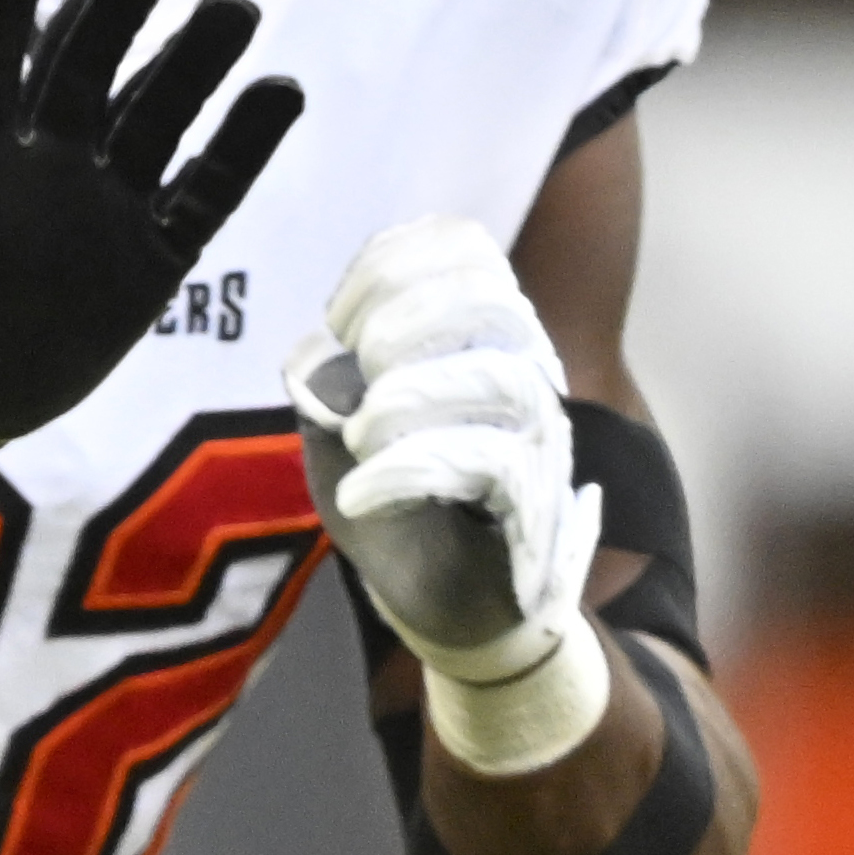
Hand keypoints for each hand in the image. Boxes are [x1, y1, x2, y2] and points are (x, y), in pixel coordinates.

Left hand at [0, 0, 303, 468]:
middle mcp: (39, 159)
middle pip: (83, 59)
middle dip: (118, 0)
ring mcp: (101, 200)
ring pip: (153, 110)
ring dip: (192, 58)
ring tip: (230, 6)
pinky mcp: (151, 254)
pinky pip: (205, 189)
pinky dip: (241, 145)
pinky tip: (279, 92)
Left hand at [287, 214, 609, 776]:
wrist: (445, 603)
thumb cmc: (395, 501)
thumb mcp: (336, 427)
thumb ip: (324, 376)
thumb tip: (315, 356)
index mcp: (478, 333)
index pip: (465, 250)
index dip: (393, 264)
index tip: (338, 317)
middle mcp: (523, 372)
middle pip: (492, 302)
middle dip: (403, 319)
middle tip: (352, 363)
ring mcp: (538, 438)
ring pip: (500, 380)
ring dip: (410, 396)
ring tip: (359, 431)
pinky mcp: (532, 506)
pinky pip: (488, 464)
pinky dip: (410, 470)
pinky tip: (361, 492)